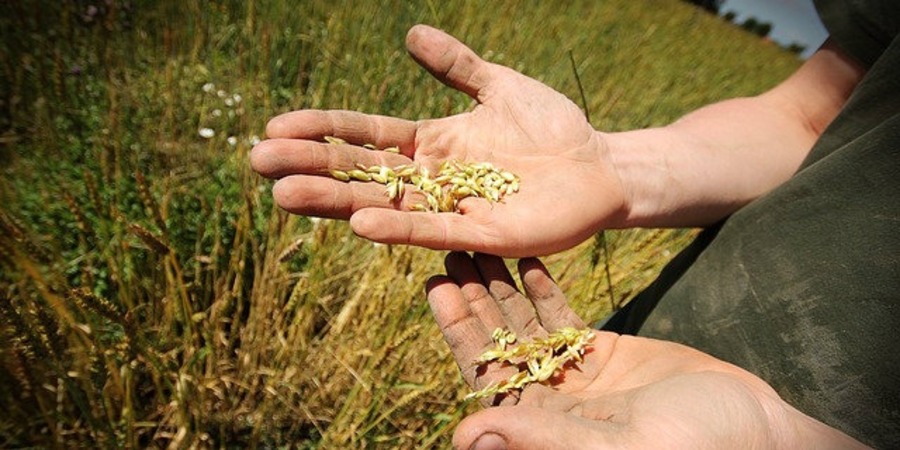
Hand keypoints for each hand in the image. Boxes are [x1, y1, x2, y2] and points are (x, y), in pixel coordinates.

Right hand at [251, 25, 625, 256]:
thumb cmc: (553, 128)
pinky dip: (397, 229)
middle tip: (256, 160)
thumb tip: (410, 33)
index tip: (275, 125)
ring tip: (285, 195)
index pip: (364, 136)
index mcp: (430, 144)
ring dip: (335, 202)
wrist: (601, 165)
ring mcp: (453, 209)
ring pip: (383, 206)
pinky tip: (360, 223)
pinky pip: (433, 231)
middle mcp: (432, 180)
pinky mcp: (482, 235)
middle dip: (310, 166)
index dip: (321, 131)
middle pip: (360, 173)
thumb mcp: (498, 86)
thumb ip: (456, 65)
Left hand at [426, 252, 864, 448]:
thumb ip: (541, 438)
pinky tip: (527, 257)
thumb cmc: (697, 449)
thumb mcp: (616, 446)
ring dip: (502, 287)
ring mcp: (576, 378)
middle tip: (451, 250)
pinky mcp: (604, 356)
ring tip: (480, 243)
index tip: (438, 287)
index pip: (485, 376)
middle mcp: (550, 404)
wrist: (757, 431)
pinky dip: (544, 288)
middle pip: (498, 344)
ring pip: (526, 326)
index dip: (460, 333)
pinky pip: (563, 318)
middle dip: (474, 299)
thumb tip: (465, 437)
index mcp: (543, 429)